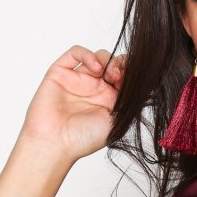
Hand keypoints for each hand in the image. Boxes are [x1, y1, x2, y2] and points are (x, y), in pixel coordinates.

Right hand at [18, 44, 127, 164]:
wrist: (56, 143)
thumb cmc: (84, 139)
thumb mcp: (117, 122)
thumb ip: (128, 102)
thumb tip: (141, 86)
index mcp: (109, 100)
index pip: (124, 78)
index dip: (131, 75)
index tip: (135, 79)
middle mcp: (94, 89)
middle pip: (113, 65)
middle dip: (120, 66)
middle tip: (119, 76)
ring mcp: (78, 80)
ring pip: (97, 57)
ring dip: (107, 60)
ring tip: (108, 73)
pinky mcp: (61, 73)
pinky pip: (75, 53)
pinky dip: (87, 54)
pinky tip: (95, 67)